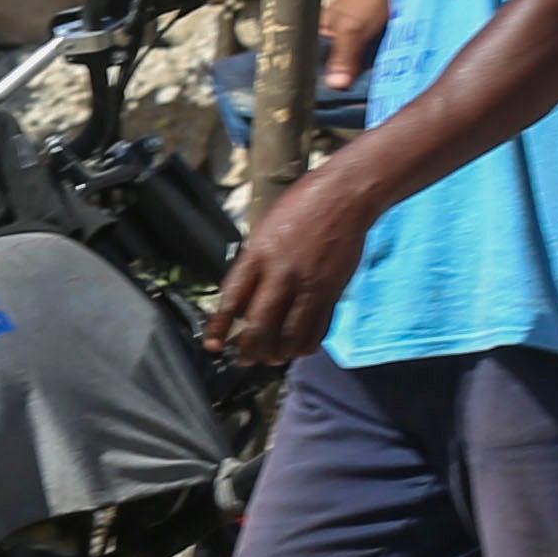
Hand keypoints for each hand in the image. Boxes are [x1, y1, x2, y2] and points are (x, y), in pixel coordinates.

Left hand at [208, 163, 379, 368]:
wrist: (345, 197)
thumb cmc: (301, 206)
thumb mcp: (265, 229)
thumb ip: (255, 263)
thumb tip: (245, 298)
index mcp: (259, 254)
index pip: (232, 299)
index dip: (219, 326)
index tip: (212, 344)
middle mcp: (282, 273)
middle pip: (260, 324)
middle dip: (249, 349)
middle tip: (244, 359)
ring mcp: (310, 285)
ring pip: (290, 334)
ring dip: (278, 354)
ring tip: (271, 359)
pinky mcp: (333, 292)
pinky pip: (318, 328)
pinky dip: (306, 344)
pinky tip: (299, 348)